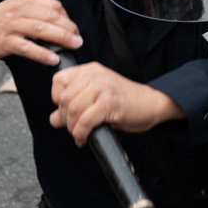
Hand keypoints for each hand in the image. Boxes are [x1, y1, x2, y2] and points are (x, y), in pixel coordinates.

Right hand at [0, 0, 81, 63]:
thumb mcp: (14, 13)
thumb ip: (34, 15)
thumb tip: (59, 27)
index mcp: (23, 1)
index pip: (52, 5)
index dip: (66, 17)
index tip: (74, 30)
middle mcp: (18, 9)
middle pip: (50, 16)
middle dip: (68, 28)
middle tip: (78, 40)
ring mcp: (10, 25)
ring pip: (41, 29)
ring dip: (61, 38)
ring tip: (73, 46)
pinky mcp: (3, 41)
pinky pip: (27, 46)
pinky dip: (42, 53)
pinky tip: (52, 59)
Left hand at [49, 60, 183, 140]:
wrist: (153, 104)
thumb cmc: (127, 101)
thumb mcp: (97, 99)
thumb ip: (75, 105)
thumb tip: (54, 119)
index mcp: (91, 70)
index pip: (59, 81)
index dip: (57, 99)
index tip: (65, 111)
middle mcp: (95, 75)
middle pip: (64, 98)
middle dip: (65, 118)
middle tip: (74, 127)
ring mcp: (103, 88)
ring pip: (72, 109)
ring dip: (73, 127)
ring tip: (80, 133)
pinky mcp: (109, 103)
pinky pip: (85, 121)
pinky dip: (81, 133)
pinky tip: (84, 137)